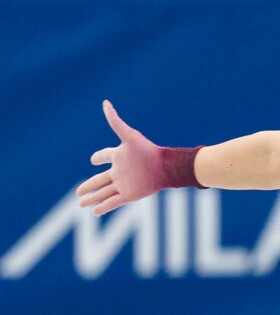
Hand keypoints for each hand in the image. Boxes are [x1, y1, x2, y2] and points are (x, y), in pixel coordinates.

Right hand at [76, 100, 165, 215]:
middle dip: (89, 185)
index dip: (98, 157)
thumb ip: (115, 121)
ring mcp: (123, 184)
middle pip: (100, 180)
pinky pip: (113, 202)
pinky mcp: (129, 195)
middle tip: (78, 191)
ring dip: (92, 198)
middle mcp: (119, 171)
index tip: (93, 160)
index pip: (104, 156)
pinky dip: (103, 207)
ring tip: (81, 203)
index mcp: (118, 156)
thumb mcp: (129, 136)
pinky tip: (95, 212)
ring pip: (103, 193)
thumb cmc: (148, 151)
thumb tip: (105, 103)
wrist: (165, 168)